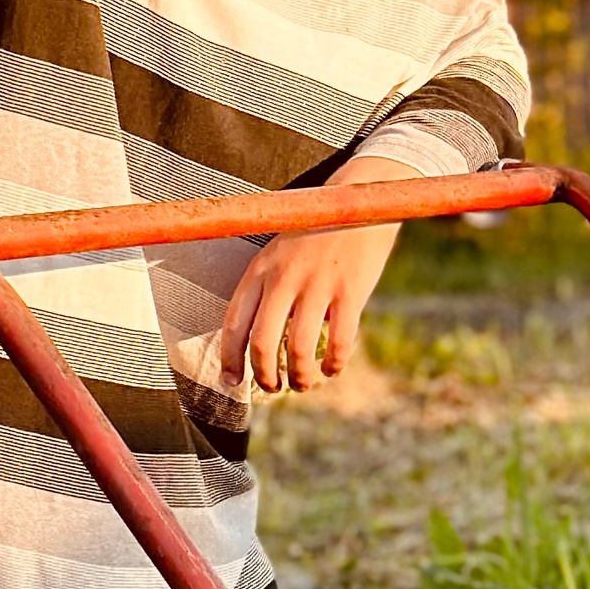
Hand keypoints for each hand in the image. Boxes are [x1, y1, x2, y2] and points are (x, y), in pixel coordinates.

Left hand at [217, 167, 407, 393]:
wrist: (359, 201)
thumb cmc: (316, 232)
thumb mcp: (279, 251)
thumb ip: (267, 287)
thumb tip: (259, 338)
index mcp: (260, 269)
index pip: (234, 323)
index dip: (230, 358)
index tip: (231, 380)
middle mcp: (284, 278)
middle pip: (263, 344)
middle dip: (265, 376)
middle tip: (273, 387)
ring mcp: (318, 284)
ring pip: (299, 349)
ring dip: (300, 377)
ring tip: (303, 384)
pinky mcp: (350, 290)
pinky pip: (340, 341)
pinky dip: (334, 364)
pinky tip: (332, 369)